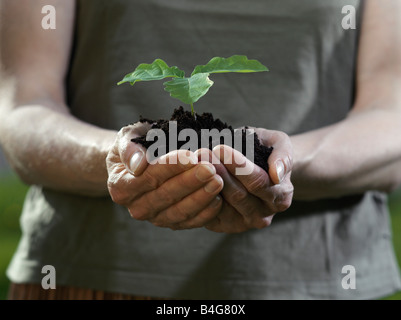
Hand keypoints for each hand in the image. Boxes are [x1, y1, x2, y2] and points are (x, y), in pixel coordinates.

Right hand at [106, 123, 223, 229]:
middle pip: (166, 195)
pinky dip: (205, 213)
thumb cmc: (136, 146)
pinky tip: (219, 200)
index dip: (171, 167)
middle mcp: (136, 207)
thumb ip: (129, 149)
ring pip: (180, 211)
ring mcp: (155, 218)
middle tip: (210, 168)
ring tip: (218, 181)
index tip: (191, 156)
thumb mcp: (127, 138)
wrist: (139, 164)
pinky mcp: (172, 223)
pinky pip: (190, 222)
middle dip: (190, 181)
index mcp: (121, 186)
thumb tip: (138, 165)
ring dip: (201, 197)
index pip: (150, 177)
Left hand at [195, 128, 293, 232]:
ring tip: (195, 162)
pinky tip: (191, 178)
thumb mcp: (280, 145)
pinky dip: (200, 196)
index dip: (238, 166)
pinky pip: (210, 214)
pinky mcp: (224, 226)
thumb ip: (283, 157)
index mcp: (280, 196)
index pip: (257, 182)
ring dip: (206, 182)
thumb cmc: (268, 153)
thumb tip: (277, 175)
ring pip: (222, 204)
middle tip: (202, 152)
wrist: (258, 168)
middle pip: (238, 194)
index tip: (221, 148)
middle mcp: (264, 215)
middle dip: (218, 172)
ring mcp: (243, 223)